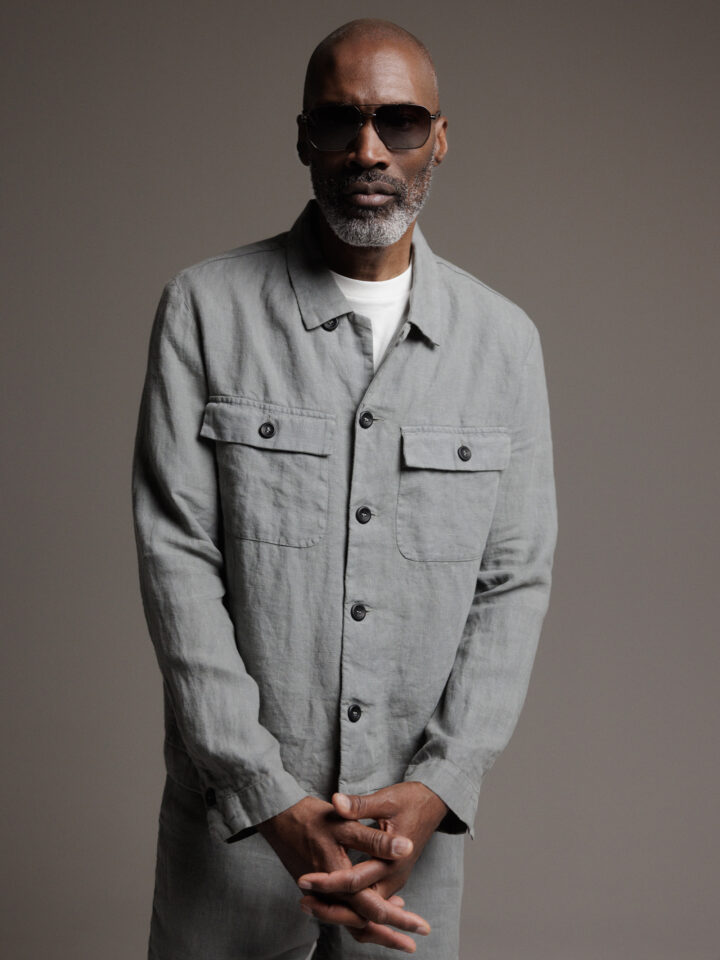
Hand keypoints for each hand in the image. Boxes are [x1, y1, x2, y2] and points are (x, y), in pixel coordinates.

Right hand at [257, 794, 429, 952]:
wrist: (276, 815)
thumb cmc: (311, 817)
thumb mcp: (345, 823)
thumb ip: (375, 839)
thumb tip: (406, 847)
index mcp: (339, 880)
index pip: (374, 909)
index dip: (399, 921)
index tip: (421, 928)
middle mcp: (329, 894)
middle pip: (362, 923)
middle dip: (389, 934)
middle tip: (413, 943)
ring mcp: (321, 893)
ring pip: (351, 920)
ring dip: (374, 926)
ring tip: (398, 927)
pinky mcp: (317, 888)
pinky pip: (341, 909)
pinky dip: (360, 912)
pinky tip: (374, 902)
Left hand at [296, 782, 448, 941]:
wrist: (433, 803)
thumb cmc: (410, 800)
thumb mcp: (385, 799)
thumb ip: (359, 805)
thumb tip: (336, 802)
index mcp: (393, 860)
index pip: (354, 880)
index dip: (328, 882)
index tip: (304, 880)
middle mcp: (394, 876)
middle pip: (359, 902)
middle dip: (330, 903)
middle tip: (302, 898)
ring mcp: (394, 879)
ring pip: (365, 906)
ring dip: (340, 905)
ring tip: (309, 902)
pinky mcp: (391, 878)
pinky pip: (370, 898)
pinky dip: (352, 901)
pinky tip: (331, 896)